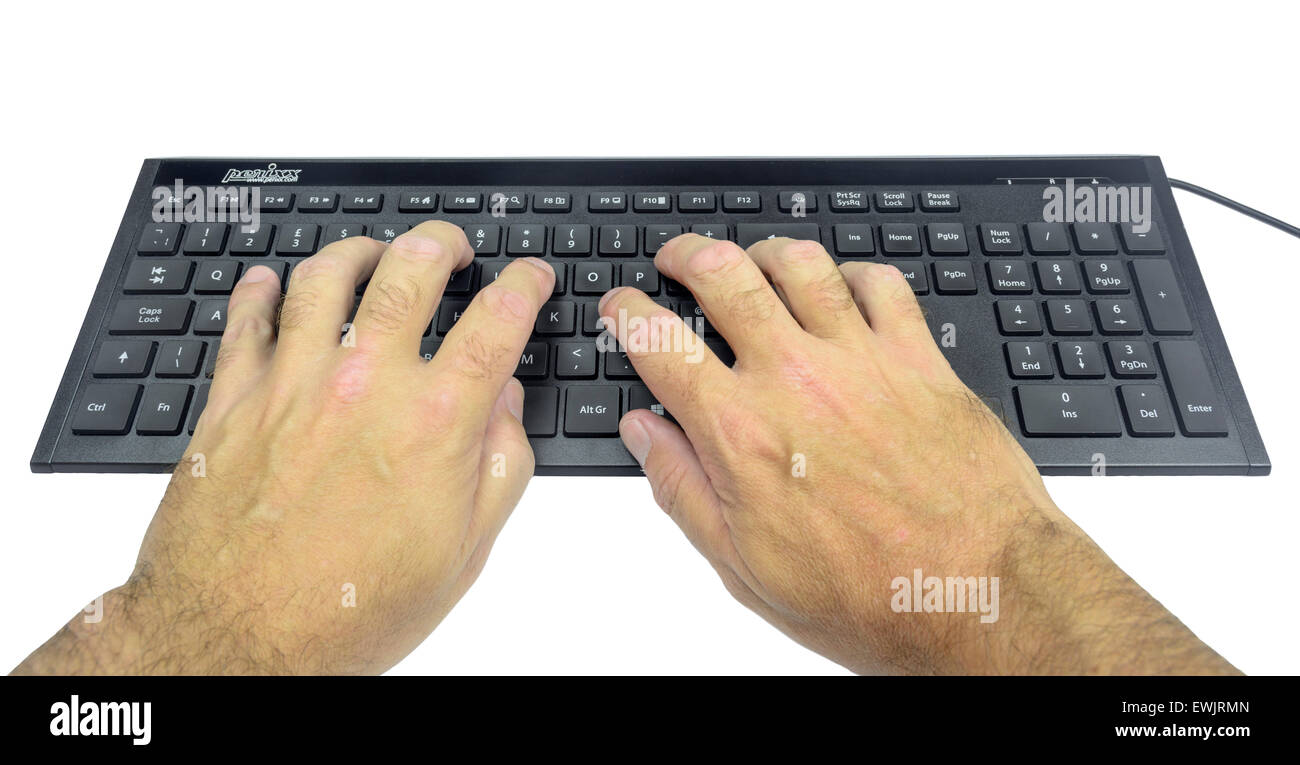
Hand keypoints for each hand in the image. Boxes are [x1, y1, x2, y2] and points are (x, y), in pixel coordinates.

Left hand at [16, 221, 553, 674]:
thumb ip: (500, 467)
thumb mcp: (463, 553)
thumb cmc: (350, 611)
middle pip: (411, 271)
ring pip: (325, 277)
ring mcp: (293, 385)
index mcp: (434, 422)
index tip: (530, 276)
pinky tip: (269, 283)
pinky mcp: (232, 401)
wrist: (239, 641)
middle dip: (442, 243)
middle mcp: (364, 386)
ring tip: (375, 252)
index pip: (496, 321)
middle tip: (453, 246)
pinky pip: (245, 320)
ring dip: (358, 251)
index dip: (524, 285)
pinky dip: (260, 290)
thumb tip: (508, 406)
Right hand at [604, 234, 1234, 674]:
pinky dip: (854, 272)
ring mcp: (862, 360)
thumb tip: (645, 435)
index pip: (660, 343)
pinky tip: (844, 285)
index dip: (628, 314)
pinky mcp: (921, 358)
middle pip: (725, 277)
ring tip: (753, 258)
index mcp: (740, 431)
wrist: (980, 593)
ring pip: (801, 264)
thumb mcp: (746, 568)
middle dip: (688, 255)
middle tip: (678, 258)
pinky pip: (882, 283)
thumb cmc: (872, 595)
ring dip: (764, 251)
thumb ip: (684, 491)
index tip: (623, 309)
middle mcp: (796, 379)